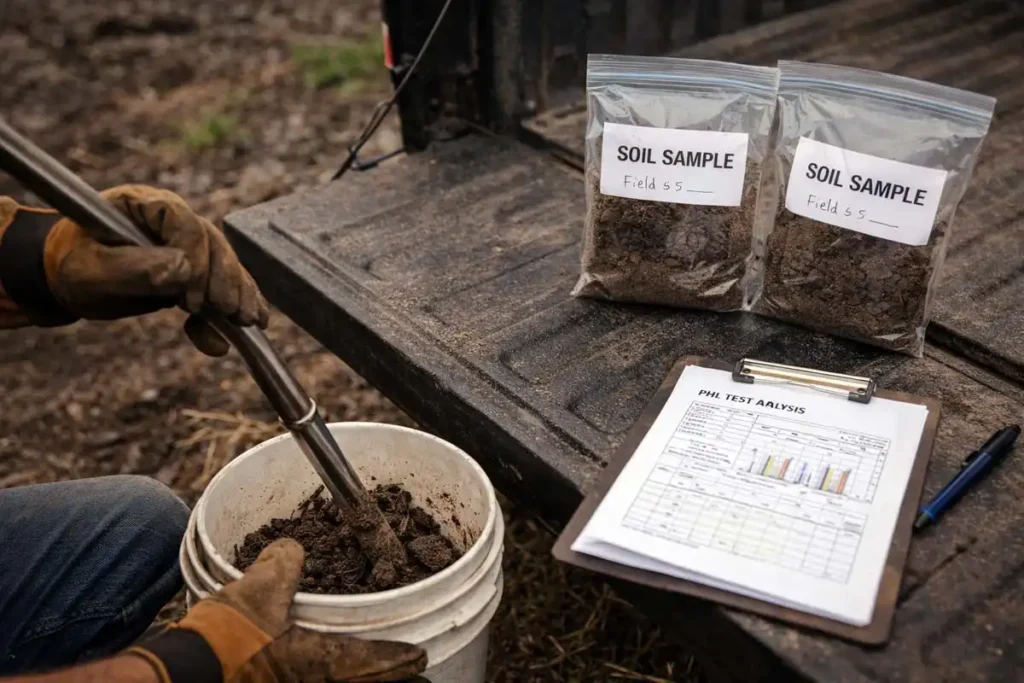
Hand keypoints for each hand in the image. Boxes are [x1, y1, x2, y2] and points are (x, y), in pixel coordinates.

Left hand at [44, 185, 268, 354]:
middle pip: (213, 244)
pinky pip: (218, 286)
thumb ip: (135, 268)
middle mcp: (170, 220)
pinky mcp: (191, 269)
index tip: (191, 296)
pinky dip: (230, 308)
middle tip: (230, 312)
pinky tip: (239, 331)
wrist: (67, 281)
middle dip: (226, 279)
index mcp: (143, 205)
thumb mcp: (92, 270)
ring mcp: (184, 244)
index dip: (196, 256)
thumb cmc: (71, 267)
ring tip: (247, 322)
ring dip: (238, 293)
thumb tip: (185, 271)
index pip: (184, 222)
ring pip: (223, 264)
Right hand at [131, 539, 426, 682]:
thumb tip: (292, 548)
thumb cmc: (224, 638)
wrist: (180, 675)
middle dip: (392, 676)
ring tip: (372, 670)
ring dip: (361, 677)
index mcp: (328, 660)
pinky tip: (323, 667)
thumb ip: (284, 563)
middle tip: (411, 668)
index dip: (406, 658)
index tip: (422, 656)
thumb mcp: (259, 588)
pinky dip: (332, 675)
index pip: (382, 662)